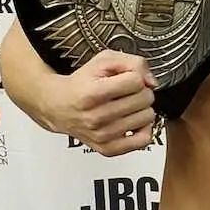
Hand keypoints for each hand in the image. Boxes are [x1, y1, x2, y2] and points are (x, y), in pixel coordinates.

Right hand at [43, 50, 157, 155]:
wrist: (59, 106)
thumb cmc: (82, 83)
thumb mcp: (104, 60)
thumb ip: (133, 62)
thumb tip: (151, 82)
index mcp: (93, 93)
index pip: (136, 81)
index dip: (134, 76)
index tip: (125, 79)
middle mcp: (96, 117)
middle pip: (144, 99)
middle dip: (140, 91)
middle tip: (127, 92)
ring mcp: (102, 135)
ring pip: (147, 117)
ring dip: (141, 109)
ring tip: (127, 106)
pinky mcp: (108, 148)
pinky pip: (143, 140)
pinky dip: (142, 129)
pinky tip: (131, 121)